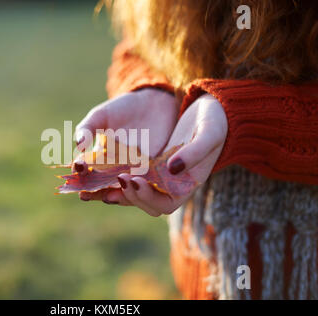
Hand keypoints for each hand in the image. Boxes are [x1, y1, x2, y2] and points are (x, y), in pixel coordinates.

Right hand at [73, 88, 178, 201]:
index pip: (86, 173)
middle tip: (87, 194)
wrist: (152, 102)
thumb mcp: (100, 116)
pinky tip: (137, 182)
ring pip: (125, 191)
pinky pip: (147, 184)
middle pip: (103, 188)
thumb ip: (87, 129)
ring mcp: (133, 172)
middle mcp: (114, 170)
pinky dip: (142, 187)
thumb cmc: (121, 109)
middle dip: (96, 193)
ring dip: (120, 193)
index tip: (78, 169)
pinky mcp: (153, 171)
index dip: (80, 175)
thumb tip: (79, 145)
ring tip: (115, 187)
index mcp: (98, 160)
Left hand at [110, 93, 227, 216]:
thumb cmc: (215, 121)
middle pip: (146, 202)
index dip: (148, 197)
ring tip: (101, 183)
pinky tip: (102, 169)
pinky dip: (117, 176)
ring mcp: (159, 175)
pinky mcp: (150, 164)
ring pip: (135, 191)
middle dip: (130, 195)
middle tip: (119, 178)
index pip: (165, 204)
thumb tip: (172, 169)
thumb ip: (195, 152)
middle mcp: (172, 185)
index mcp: (187, 184)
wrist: (211, 109)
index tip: (136, 181)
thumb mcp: (209, 133)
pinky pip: (132, 174)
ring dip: (118, 190)